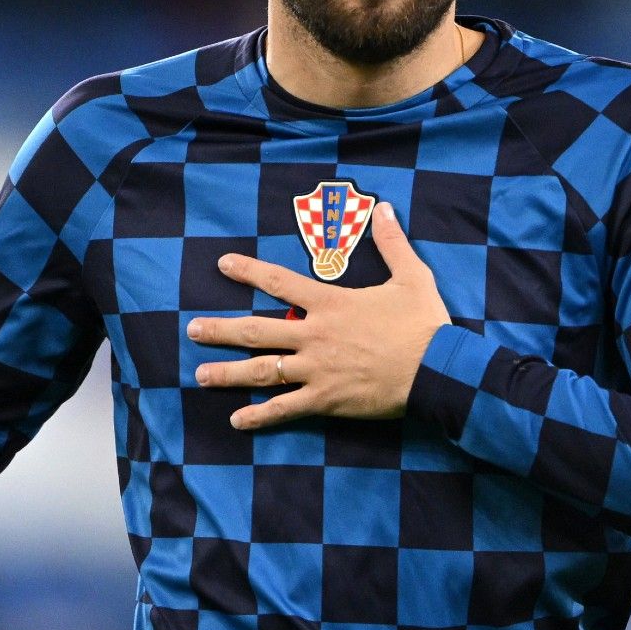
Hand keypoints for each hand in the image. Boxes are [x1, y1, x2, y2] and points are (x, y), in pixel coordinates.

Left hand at [188, 201, 450, 430]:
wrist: (438, 371)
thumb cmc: (424, 324)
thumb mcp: (413, 275)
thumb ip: (392, 242)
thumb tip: (386, 208)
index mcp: (331, 304)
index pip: (280, 282)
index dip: (248, 272)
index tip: (222, 265)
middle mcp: (315, 336)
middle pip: (258, 331)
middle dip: (221, 330)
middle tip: (192, 330)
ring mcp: (317, 370)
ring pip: (263, 371)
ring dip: (228, 374)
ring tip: (200, 376)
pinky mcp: (326, 400)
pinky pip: (285, 409)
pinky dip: (260, 415)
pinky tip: (238, 420)